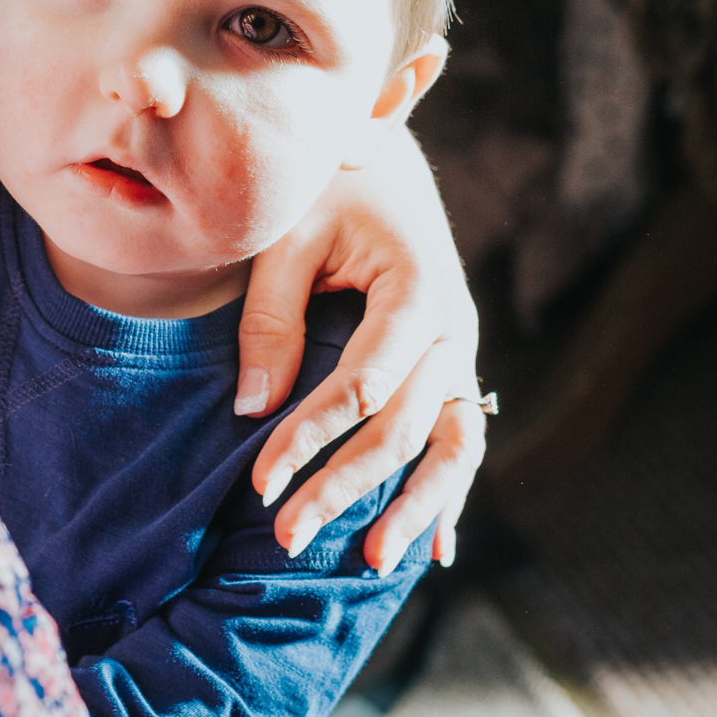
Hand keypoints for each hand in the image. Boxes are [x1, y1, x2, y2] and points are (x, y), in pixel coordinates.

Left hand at [240, 130, 485, 574]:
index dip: (311, 438)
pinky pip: (461, 439)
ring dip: (416, 507)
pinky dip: (450, 495)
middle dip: (346, 486)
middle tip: (287, 539)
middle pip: (404, 427)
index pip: (364, 385)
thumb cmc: (327, 189)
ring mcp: (464, 351)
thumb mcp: (289, 238)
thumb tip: (252, 409)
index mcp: (417, 289)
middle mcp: (455, 327)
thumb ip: (272, 318)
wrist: (384, 156)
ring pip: (452, 445)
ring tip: (371, 561)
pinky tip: (436, 553)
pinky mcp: (456, 366)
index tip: (259, 482)